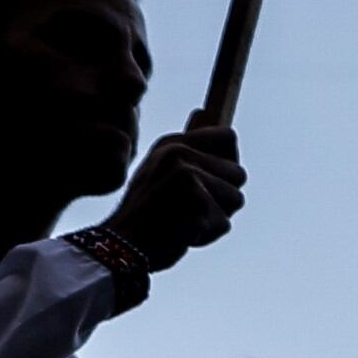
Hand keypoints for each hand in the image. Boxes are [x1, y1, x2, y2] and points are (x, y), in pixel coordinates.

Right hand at [104, 116, 245, 263]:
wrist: (119, 246)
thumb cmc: (145, 215)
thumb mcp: (159, 171)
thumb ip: (186, 150)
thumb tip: (202, 111)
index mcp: (172, 144)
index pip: (228, 137)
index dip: (229, 161)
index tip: (218, 179)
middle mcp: (180, 155)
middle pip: (238, 174)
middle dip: (223, 198)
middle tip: (191, 209)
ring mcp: (188, 177)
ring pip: (236, 199)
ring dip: (216, 218)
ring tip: (185, 221)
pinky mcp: (196, 203)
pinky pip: (224, 223)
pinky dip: (207, 235)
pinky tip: (182, 234)